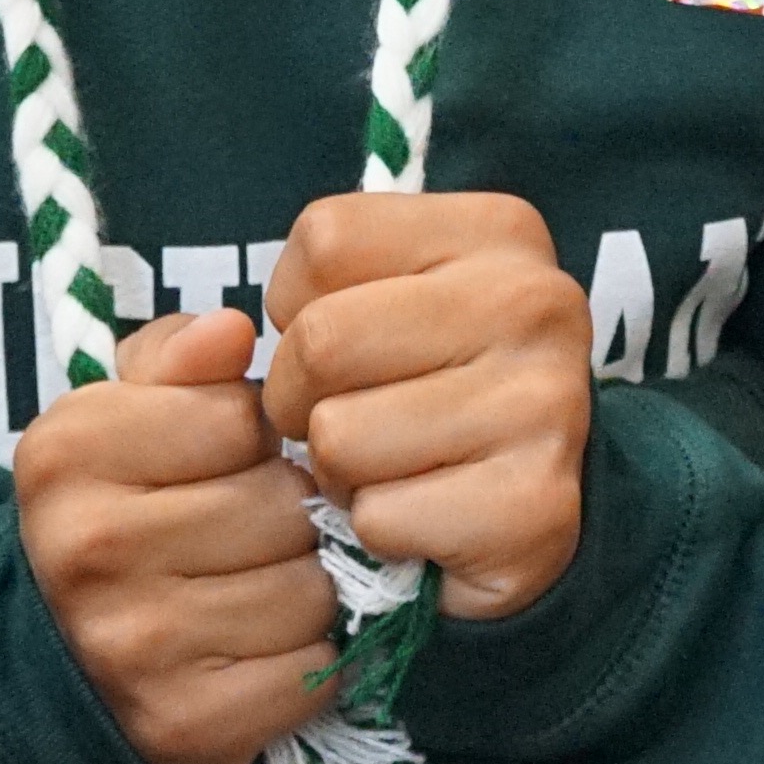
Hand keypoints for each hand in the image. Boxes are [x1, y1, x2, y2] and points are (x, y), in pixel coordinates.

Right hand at [15, 307, 346, 763]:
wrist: (60, 660)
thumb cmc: (117, 510)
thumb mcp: (122, 413)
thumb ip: (177, 357)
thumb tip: (233, 330)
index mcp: (66, 453)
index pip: (238, 415)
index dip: (253, 433)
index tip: (228, 456)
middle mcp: (86, 549)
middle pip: (279, 503)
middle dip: (287, 510)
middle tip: (255, 527)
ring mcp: (132, 646)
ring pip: (308, 588)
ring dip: (306, 584)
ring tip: (262, 581)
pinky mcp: (182, 724)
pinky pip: (310, 671)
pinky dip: (307, 658)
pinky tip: (263, 644)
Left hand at [256, 192, 594, 622]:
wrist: (537, 506)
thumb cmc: (437, 387)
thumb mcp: (393, 295)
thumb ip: (308, 286)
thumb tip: (218, 335)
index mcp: (495, 232)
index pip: (324, 240)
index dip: (299, 307)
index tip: (351, 341)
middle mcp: (534, 303)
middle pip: (320, 341)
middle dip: (301, 398)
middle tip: (352, 418)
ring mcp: (545, 405)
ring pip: (339, 438)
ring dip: (341, 472)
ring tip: (393, 466)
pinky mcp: (534, 506)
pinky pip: (379, 519)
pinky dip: (382, 531)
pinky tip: (426, 517)